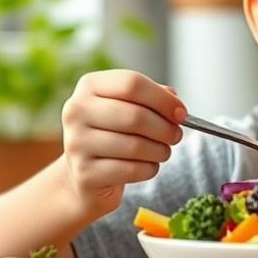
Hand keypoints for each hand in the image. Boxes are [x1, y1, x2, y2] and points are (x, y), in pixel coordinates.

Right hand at [60, 69, 185, 214]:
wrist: (83, 173)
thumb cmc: (113, 133)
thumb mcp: (129, 106)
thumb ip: (153, 97)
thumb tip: (175, 102)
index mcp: (89, 86)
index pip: (132, 84)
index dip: (163, 99)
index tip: (181, 113)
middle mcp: (77, 111)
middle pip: (136, 115)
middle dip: (165, 128)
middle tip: (176, 135)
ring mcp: (76, 143)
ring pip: (136, 146)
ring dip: (160, 151)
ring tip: (162, 151)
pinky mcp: (84, 174)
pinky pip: (131, 170)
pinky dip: (149, 169)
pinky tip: (148, 166)